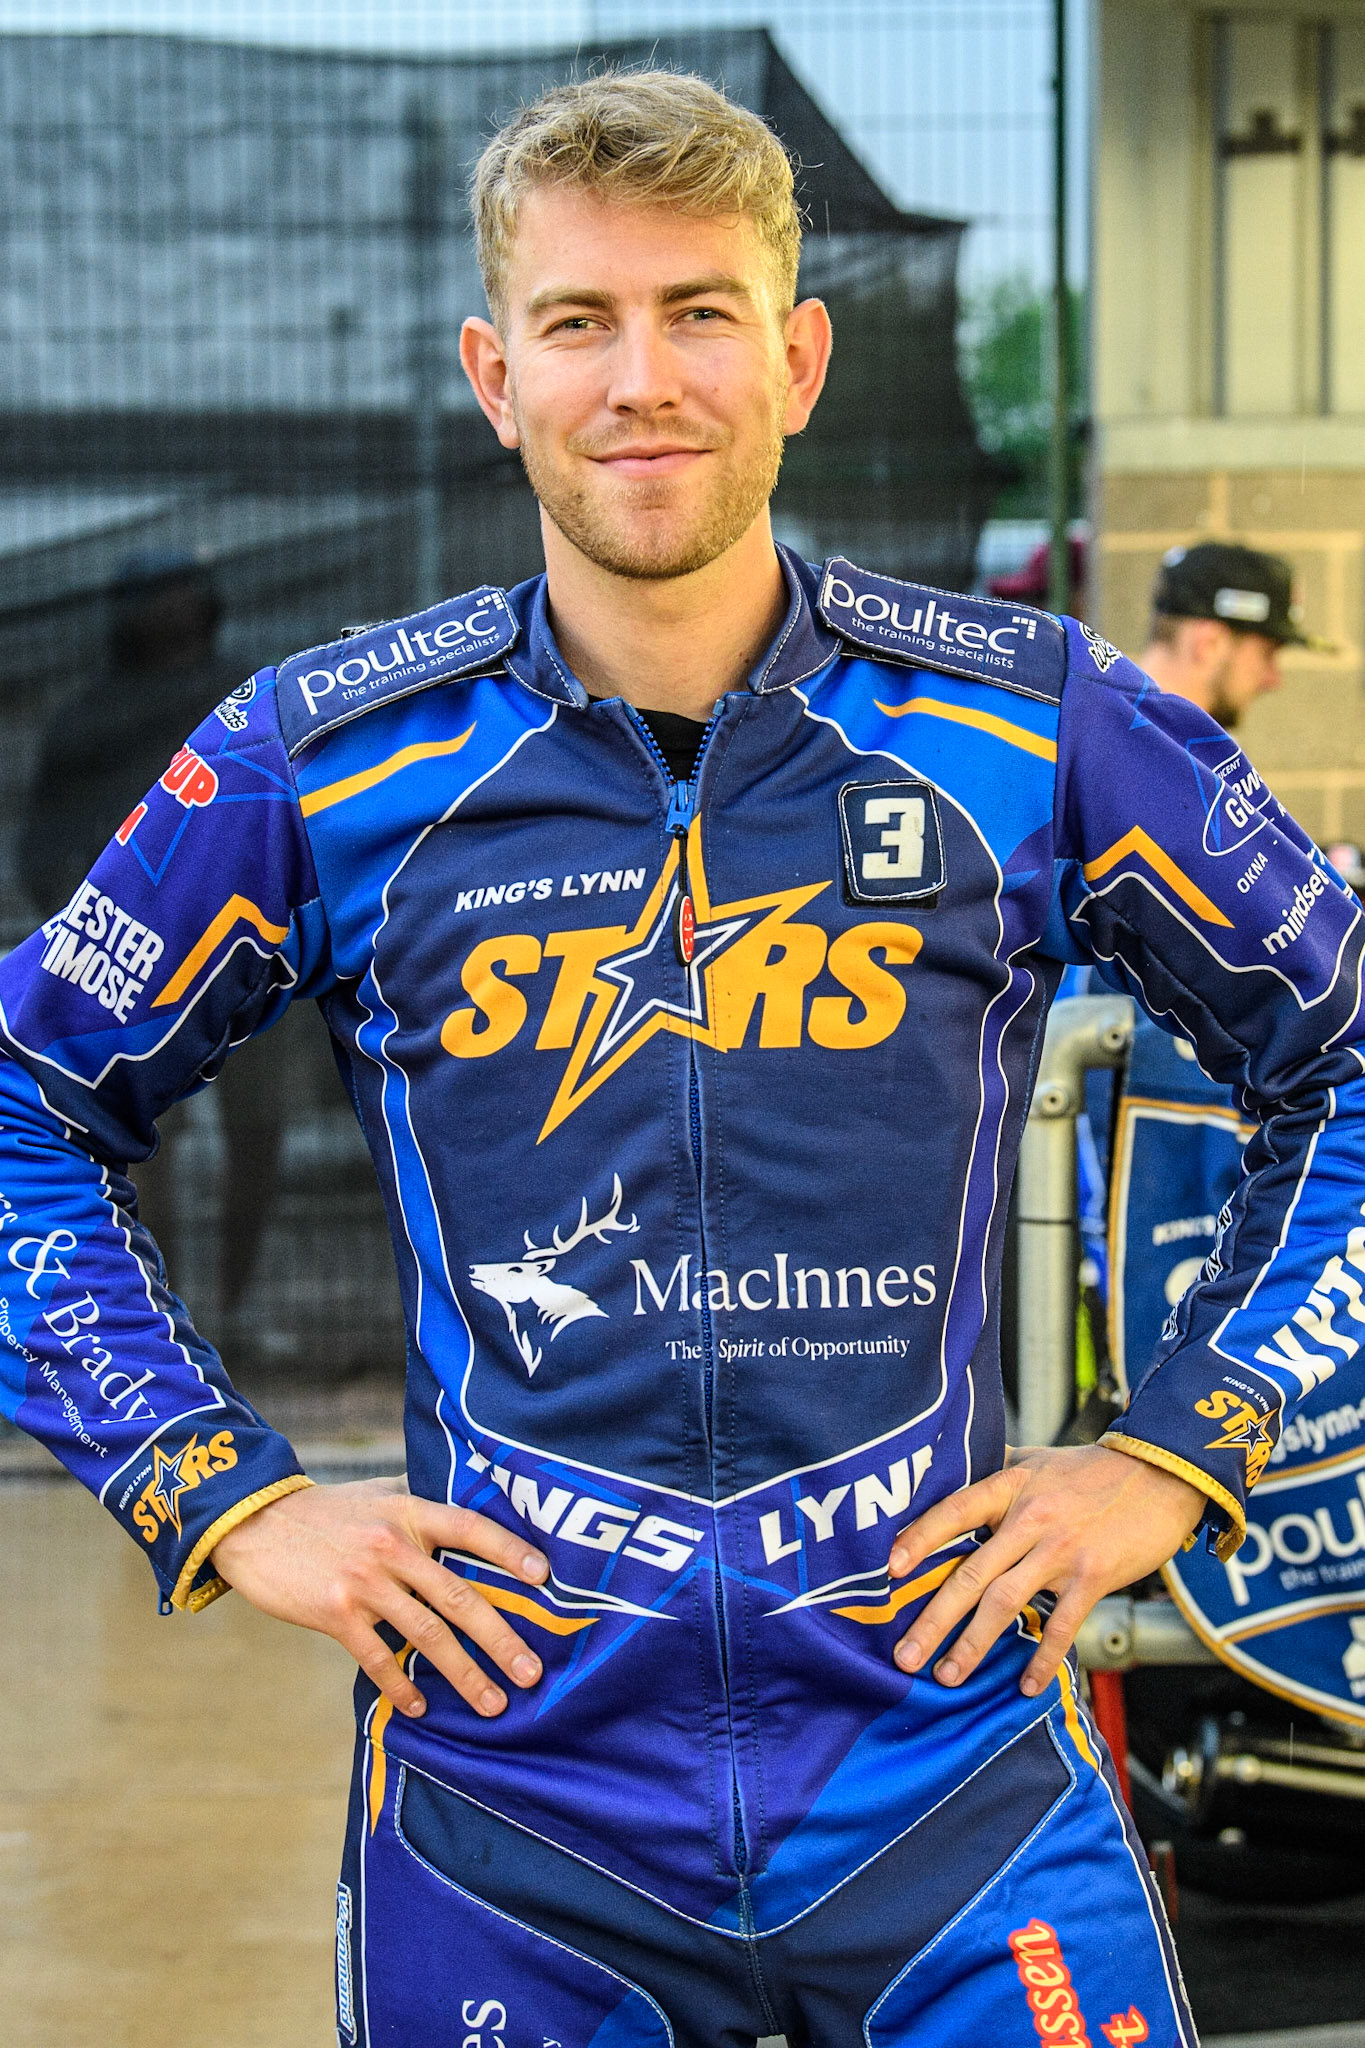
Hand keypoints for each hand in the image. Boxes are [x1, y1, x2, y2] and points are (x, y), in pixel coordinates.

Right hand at [211, 1475, 549, 1720]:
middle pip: (460, 1597)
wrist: (254, 1522)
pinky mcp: (335, 1612)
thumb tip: (464, 1502)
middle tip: (532, 1672)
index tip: (544, 1578)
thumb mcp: (376, 1493)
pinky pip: (377, 1656)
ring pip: (428, 1635)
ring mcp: (365, 1582)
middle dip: (501, 1638)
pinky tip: (420, 1708)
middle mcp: (394, 1546)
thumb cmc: (324, 1511)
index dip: (509, 1551)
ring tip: (493, 1703)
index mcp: (409, 1512)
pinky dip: (401, 1685)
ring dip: (464, 1674)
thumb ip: (417, 1503)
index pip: (471, 1528)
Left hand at [888, 1444, 1204, 1697]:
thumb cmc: (1093, 1470)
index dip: (920, 1538)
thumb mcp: (1038, 1461)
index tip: (890, 1570)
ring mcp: (1062, 1550)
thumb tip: (952, 1475)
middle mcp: (1030, 1518)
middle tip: (904, 1656)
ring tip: (948, 1676)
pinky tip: (1026, 1686)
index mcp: (1010, 1487)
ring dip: (974, 1645)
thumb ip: (997, 1474)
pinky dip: (1042, 1657)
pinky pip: (1061, 1625)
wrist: (1162, 1474)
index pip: (954, 1511)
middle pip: (970, 1573)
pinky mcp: (1094, 1576)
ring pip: (1005, 1603)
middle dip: (933, 1619)